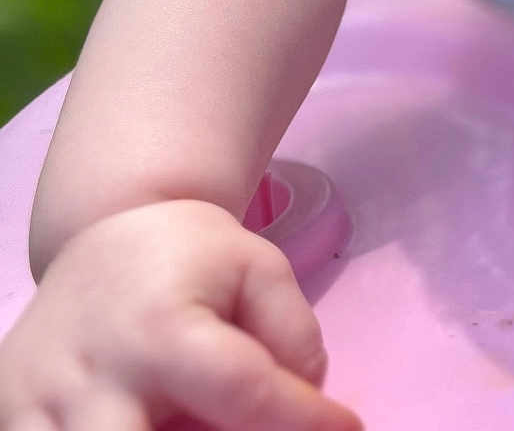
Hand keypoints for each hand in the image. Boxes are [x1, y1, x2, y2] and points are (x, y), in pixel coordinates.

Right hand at [0, 199, 360, 430]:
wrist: (100, 234)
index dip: (303, 420)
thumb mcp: (259, 267)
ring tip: (197, 421)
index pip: (242, 394)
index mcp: (160, 328)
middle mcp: (91, 381)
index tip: (347, 427)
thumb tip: (306, 398)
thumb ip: (292, 332)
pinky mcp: (10, 425)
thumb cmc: (189, 257)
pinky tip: (155, 421)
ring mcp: (36, 413)